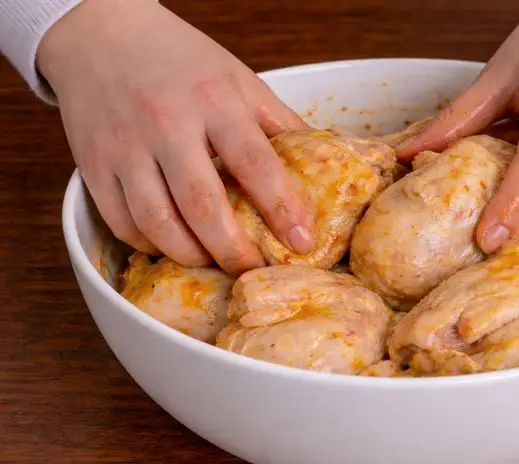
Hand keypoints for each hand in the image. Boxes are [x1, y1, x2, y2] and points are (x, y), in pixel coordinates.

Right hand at [38, 0, 315, 273]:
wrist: (102, 34)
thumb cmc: (181, 60)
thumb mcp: (240, 79)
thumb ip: (278, 122)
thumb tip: (321, 166)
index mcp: (214, 101)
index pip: (255, 163)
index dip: (282, 208)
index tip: (303, 242)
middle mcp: (168, 124)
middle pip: (203, 205)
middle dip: (233, 250)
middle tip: (252, 270)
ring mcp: (126, 147)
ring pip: (158, 223)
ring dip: (191, 255)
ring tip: (213, 261)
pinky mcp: (93, 165)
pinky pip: (122, 223)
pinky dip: (151, 245)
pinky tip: (172, 246)